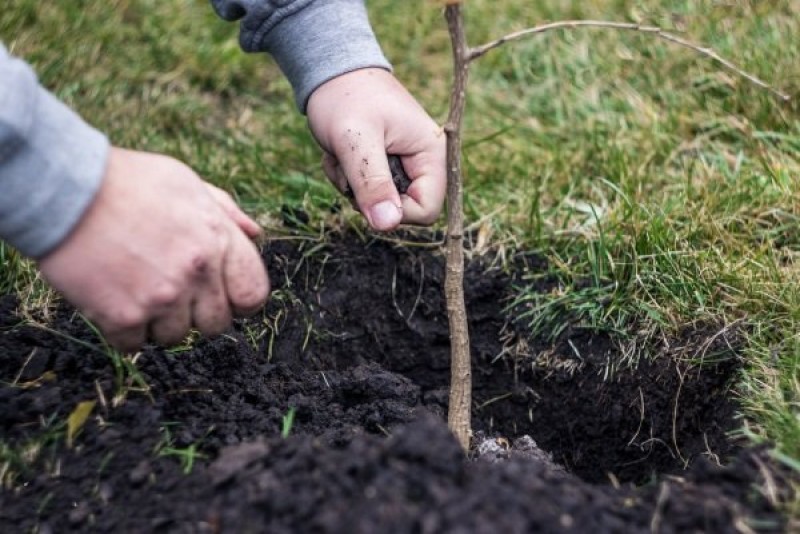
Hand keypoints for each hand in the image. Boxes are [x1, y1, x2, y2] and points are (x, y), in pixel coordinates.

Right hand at [38, 147, 269, 351]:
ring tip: (137, 289)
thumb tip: (256, 234)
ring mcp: (162, 297)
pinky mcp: (124, 316)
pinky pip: (135, 344)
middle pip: (217, 324)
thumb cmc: (126, 181)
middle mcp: (197, 272)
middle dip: (197, 313)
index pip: (253, 293)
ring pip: (176, 337)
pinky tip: (112, 298)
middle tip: (172, 292)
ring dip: (158, 321)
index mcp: (218, 239)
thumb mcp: (186, 182)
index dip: (240, 300)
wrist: (63, 189)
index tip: (223, 297)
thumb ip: (225, 212)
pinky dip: (123, 330)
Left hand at [307, 68, 445, 230]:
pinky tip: (341, 154)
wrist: (330, 71)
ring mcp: (406, 164)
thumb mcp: (355, 140)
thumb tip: (387, 225)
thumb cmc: (345, 97)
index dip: (394, 211)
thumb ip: (372, 182)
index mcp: (432, 153)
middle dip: (368, 197)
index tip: (364, 191)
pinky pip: (369, 193)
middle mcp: (425, 162)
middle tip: (348, 166)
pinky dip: (348, 180)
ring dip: (353, 188)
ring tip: (342, 155)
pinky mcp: (387, 165)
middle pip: (402, 210)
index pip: (427, 211)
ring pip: (382, 204)